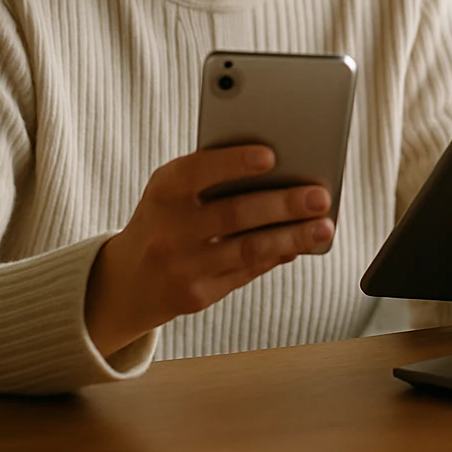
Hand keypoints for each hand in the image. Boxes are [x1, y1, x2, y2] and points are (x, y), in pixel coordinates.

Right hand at [84, 145, 332, 356]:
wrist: (127, 280)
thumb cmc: (165, 219)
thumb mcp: (172, 192)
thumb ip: (212, 177)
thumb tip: (279, 170)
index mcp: (163, 191)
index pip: (197, 171)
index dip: (233, 163)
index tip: (271, 155)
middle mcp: (168, 229)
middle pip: (234, 214)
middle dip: (283, 205)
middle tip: (319, 196)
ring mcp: (181, 267)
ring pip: (248, 249)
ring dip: (292, 237)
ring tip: (323, 226)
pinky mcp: (197, 296)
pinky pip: (246, 272)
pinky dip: (277, 256)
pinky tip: (299, 244)